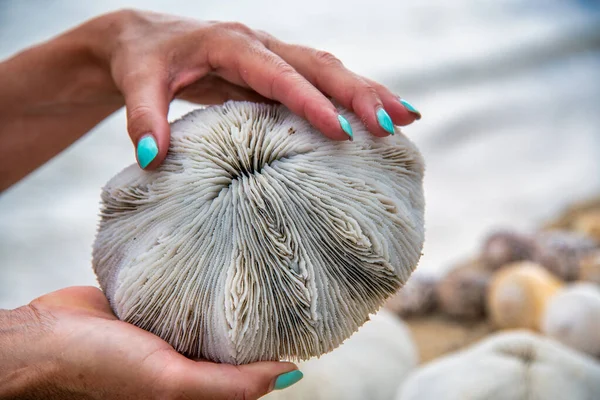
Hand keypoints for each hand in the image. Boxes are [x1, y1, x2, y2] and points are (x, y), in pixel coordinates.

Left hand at [0, 8, 420, 189]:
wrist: (145, 39)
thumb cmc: (143, 61)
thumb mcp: (137, 84)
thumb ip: (143, 118)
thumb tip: (150, 158)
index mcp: (230, 44)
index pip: (276, 74)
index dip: (309, 101)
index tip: (340, 130)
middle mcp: (260, 45)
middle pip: (319, 65)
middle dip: (358, 94)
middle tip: (394, 125)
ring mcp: (273, 55)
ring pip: (330, 70)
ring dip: (368, 93)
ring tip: (406, 120)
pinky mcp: (277, 70)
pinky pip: (322, 81)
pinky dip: (353, 97)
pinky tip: (379, 117)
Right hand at [0, 287, 299, 398]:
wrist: (45, 336)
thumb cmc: (101, 369)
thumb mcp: (170, 384)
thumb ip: (227, 386)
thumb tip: (286, 376)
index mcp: (195, 386)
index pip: (248, 372)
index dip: (275, 351)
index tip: (301, 322)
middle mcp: (187, 359)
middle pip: (233, 339)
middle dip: (257, 316)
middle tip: (285, 283)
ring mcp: (171, 329)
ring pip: (212, 311)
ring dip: (229, 294)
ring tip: (260, 265)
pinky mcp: (155, 304)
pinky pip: (187, 290)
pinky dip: (201, 278)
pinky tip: (217, 258)